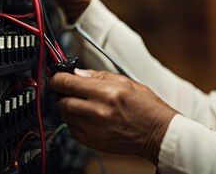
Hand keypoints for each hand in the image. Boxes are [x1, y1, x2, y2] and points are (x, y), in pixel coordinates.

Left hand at [49, 69, 177, 163]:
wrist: (158, 133)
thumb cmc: (147, 107)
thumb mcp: (127, 83)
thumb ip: (99, 77)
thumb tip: (78, 73)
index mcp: (107, 93)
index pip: (68, 83)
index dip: (58, 77)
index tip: (57, 75)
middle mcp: (98, 112)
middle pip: (62, 100)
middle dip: (62, 92)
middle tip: (69, 88)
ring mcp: (94, 129)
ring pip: (65, 115)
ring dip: (67, 106)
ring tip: (80, 101)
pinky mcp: (93, 142)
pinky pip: (72, 129)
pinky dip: (74, 120)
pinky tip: (86, 115)